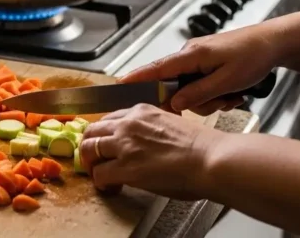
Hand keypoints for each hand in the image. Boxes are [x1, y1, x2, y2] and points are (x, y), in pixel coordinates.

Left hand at [78, 104, 219, 199]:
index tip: (106, 145)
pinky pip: (99, 175)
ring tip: (100, 175)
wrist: (210, 159)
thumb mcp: (172, 124)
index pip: (110, 119)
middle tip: (95, 160)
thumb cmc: (202, 147)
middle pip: (92, 131)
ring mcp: (124, 145)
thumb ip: (153, 129)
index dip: (105, 135)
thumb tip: (149, 142)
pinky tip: (112, 188)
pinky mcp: (125, 167)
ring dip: (92, 165)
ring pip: (89, 150)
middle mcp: (129, 124)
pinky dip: (102, 183)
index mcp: (142, 111)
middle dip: (90, 147)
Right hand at [119, 25, 280, 114]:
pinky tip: (234, 93)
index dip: (136, 78)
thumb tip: (174, 104)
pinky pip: (203, 85)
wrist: (275, 42)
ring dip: (211, 98)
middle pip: (175, 85)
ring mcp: (200, 59)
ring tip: (233, 96)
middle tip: (220, 101)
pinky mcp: (209, 63)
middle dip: (194, 100)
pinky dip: (217, 93)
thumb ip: (198, 94)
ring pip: (192, 89)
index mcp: (191, 55)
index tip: (118, 86)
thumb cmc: (253, 56)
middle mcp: (191, 55)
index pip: (156, 69)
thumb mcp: (226, 81)